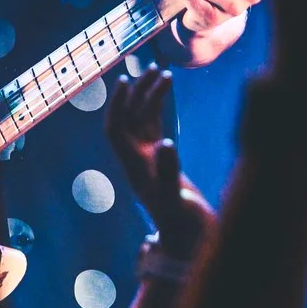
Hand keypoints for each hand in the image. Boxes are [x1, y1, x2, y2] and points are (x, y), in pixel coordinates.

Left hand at [106, 68, 211, 257]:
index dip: (118, 106)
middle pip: (129, 120)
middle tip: (153, 68)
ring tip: (164, 72)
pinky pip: (154, 127)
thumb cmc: (183, 223)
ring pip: (143, 120)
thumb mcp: (176, 199)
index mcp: (135, 168)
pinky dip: (159, 108)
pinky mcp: (162, 160)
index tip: (127, 80)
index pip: (116, 130)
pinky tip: (166, 91)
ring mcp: (149, 159)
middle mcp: (137, 161)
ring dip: (149, 96)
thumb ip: (170, 172)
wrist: (190, 239)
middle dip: (137, 93)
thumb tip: (167, 144)